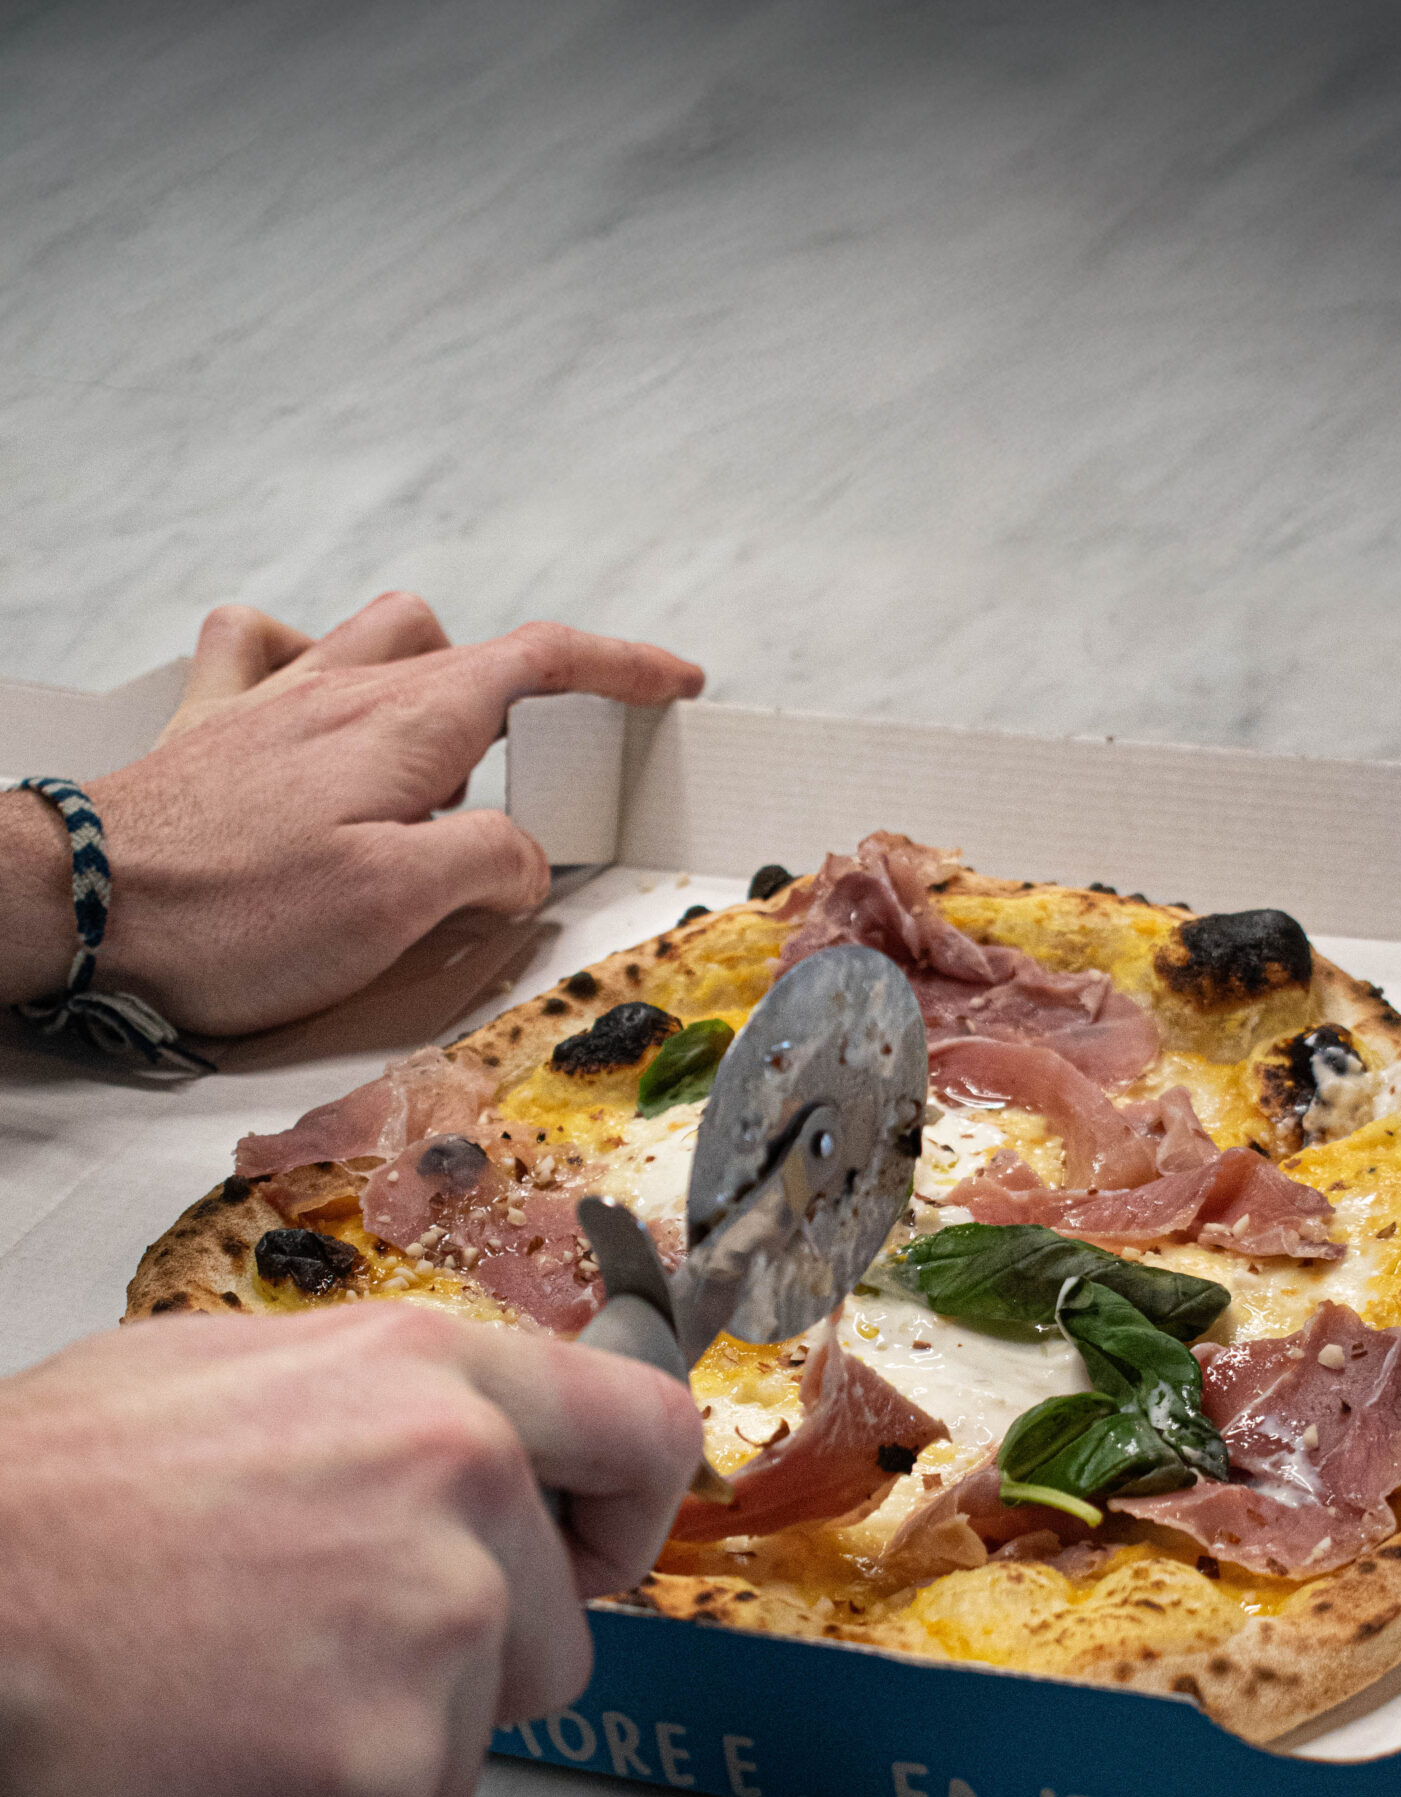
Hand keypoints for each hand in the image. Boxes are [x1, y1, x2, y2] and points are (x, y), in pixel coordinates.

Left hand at [0, 592, 703, 1033]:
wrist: (81, 904)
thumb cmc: (229, 913)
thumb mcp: (395, 908)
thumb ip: (486, 866)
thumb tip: (523, 859)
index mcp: (407, 726)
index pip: (543, 661)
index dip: (623, 667)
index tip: (672, 683)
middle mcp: (344, 692)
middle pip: (466, 647)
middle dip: (528, 688)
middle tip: (543, 775)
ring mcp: (274, 700)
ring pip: (376, 632)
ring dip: (429, 671)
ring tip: (439, 754)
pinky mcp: (212, 727)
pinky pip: (262, 644)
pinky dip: (301, 655)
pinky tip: (311, 700)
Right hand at [0, 1305, 701, 1796]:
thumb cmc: (36, 1504)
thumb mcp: (221, 1384)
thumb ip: (375, 1426)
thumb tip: (452, 1472)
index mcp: (429, 1376)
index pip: (640, 1432)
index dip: (626, 1519)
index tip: (593, 1565)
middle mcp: (461, 1487)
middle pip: (550, 1645)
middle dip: (446, 1685)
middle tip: (297, 1671)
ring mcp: (431, 1630)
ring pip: (454, 1761)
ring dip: (349, 1769)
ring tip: (206, 1717)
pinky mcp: (376, 1768)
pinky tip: (180, 1789)